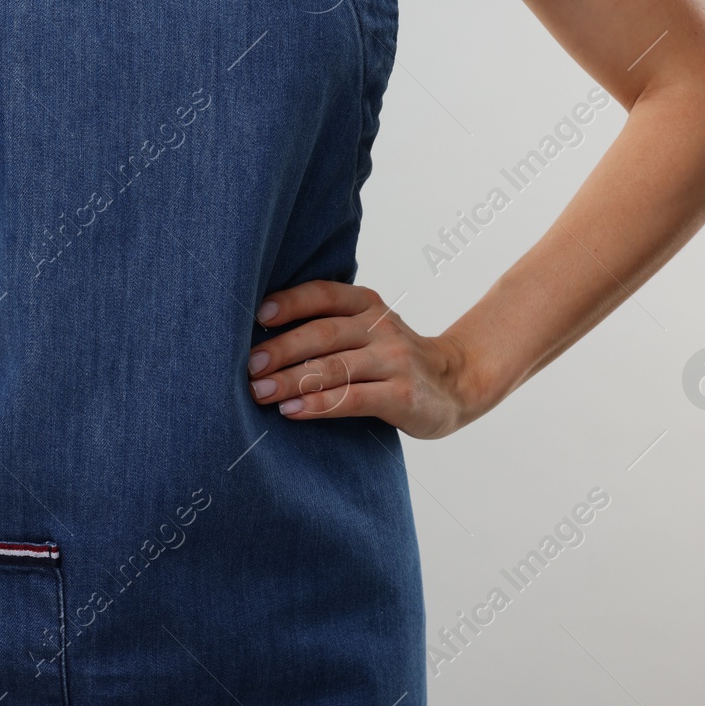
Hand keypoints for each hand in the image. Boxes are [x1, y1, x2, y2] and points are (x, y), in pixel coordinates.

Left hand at [245, 280, 485, 438]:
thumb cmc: (391, 357)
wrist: (455, 383)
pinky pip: (353, 398)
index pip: (322, 294)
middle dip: (281, 349)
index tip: (256, 316)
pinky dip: (319, 404)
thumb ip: (328, 325)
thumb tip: (259, 338)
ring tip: (260, 392)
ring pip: (334, 368)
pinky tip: (292, 411)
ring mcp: (394, 360)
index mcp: (366, 304)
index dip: (289, 303)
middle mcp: (380, 326)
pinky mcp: (403, 395)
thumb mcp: (367, 328)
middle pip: (322, 334)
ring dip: (291, 380)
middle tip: (249, 367)